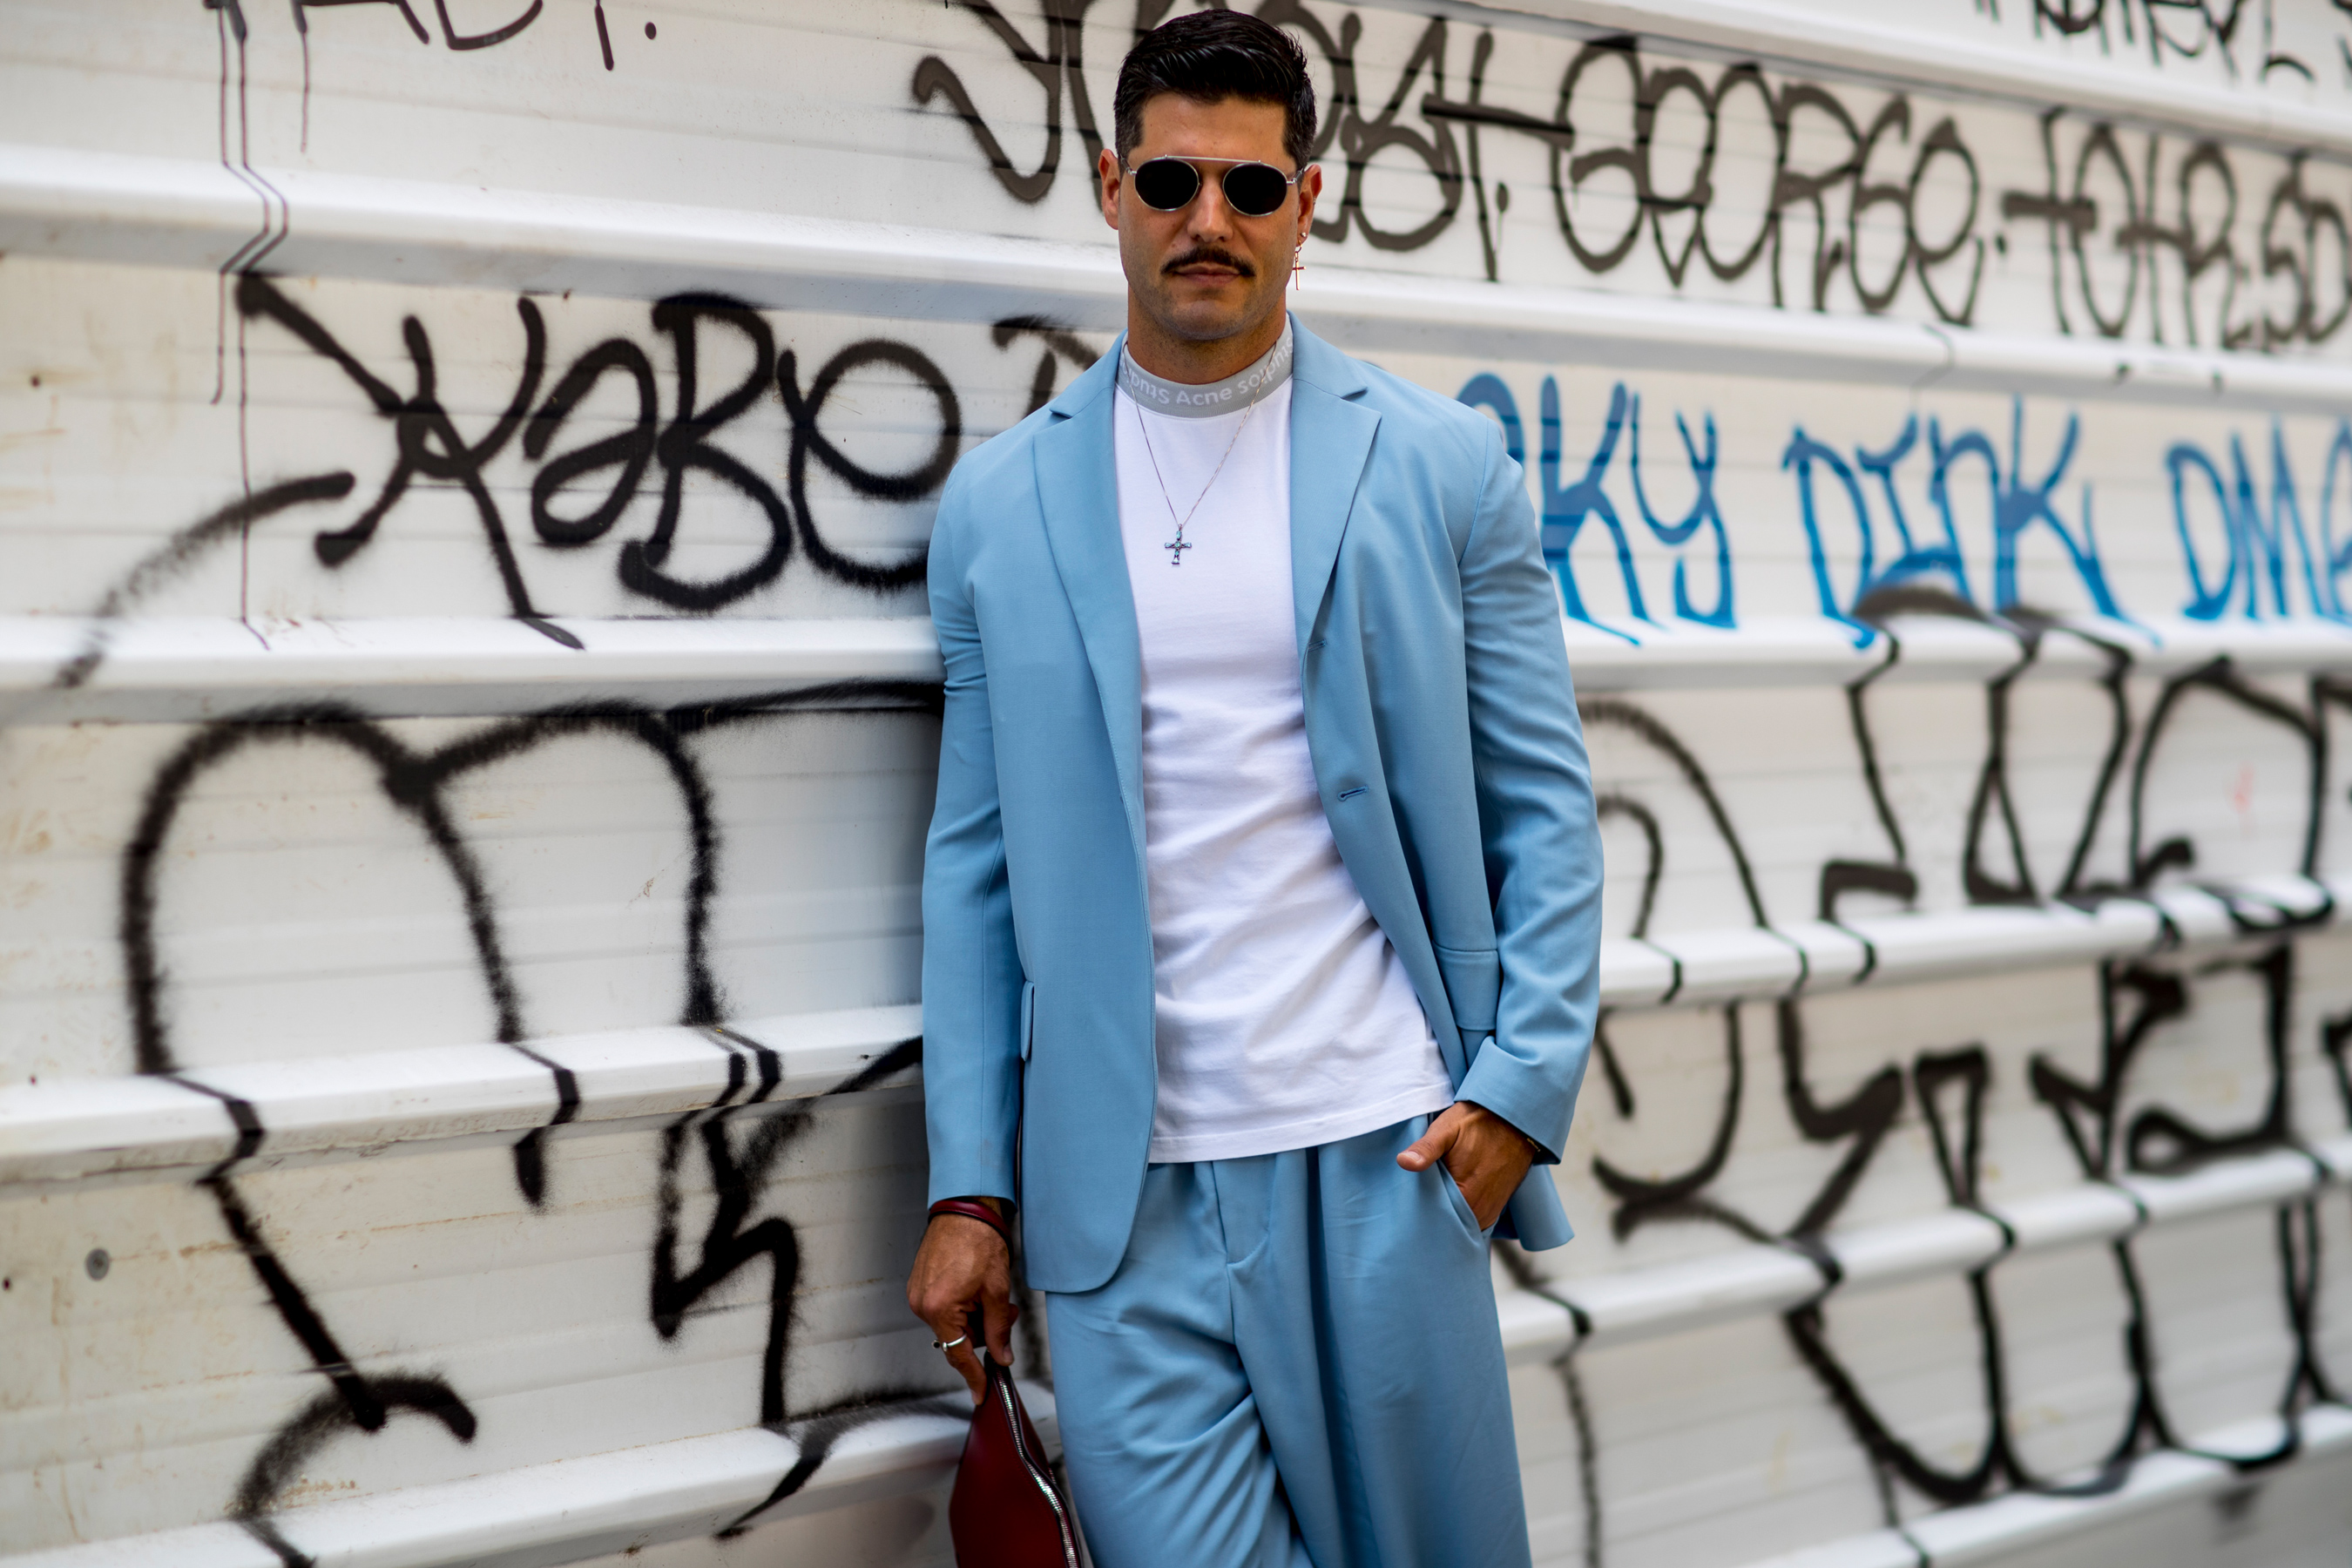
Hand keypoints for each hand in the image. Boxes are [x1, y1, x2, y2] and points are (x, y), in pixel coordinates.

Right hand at [906, 1200, 1018, 1401]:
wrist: (964, 1210)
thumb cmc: (980, 1243)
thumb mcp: (997, 1291)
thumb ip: (998, 1329)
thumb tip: (1002, 1356)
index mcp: (940, 1309)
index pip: (958, 1355)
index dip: (973, 1376)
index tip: (981, 1393)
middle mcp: (922, 1305)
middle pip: (957, 1338)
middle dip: (984, 1331)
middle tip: (1007, 1312)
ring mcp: (918, 1294)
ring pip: (952, 1323)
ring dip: (974, 1316)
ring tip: (991, 1293)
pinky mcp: (918, 1285)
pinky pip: (943, 1308)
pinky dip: (962, 1305)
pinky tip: (975, 1287)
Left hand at [1398, 1102, 1536, 1230]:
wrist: (1514, 1119)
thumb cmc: (1478, 1122)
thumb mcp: (1447, 1128)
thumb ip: (1426, 1148)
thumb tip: (1403, 1162)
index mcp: (1465, 1195)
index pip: (1432, 1218)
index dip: (1417, 1209)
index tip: (1405, 1200)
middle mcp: (1480, 1211)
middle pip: (1446, 1223)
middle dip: (1430, 1213)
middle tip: (1414, 1197)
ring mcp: (1489, 1212)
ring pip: (1459, 1221)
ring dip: (1446, 1213)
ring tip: (1433, 1196)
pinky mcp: (1494, 1209)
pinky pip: (1471, 1219)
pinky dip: (1460, 1211)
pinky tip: (1449, 1197)